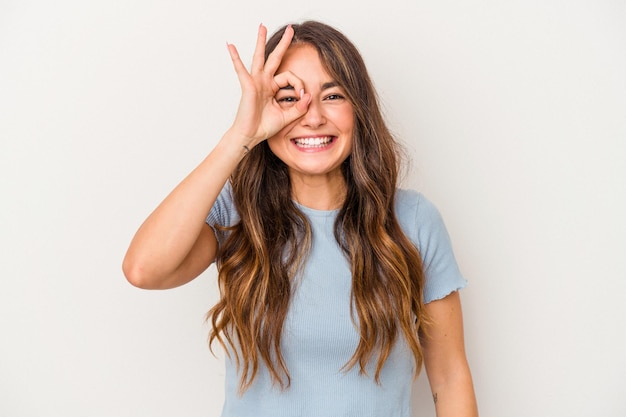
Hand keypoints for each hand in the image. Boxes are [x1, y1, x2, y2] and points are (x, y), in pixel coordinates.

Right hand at [227, 24, 310, 147]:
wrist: (251, 135)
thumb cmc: (264, 126)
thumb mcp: (287, 117)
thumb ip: (299, 107)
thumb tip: (309, 96)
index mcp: (273, 88)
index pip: (289, 77)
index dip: (298, 84)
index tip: (303, 96)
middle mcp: (264, 82)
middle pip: (275, 58)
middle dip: (283, 43)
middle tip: (291, 29)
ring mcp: (255, 82)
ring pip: (260, 57)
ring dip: (260, 41)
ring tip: (262, 26)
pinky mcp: (248, 86)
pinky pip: (241, 69)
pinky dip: (235, 58)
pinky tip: (231, 46)